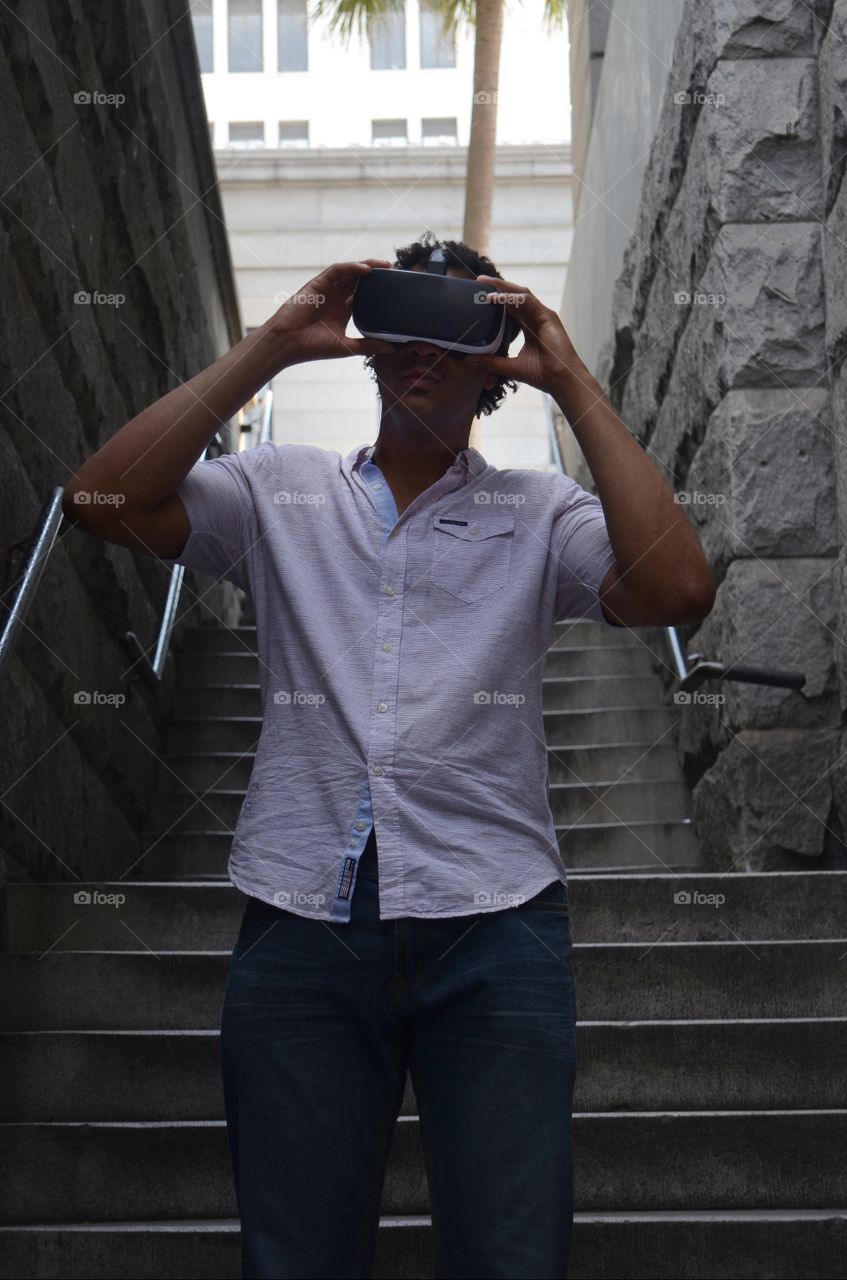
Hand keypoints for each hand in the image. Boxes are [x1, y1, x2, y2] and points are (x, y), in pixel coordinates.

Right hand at [268, 260, 396, 364]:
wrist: (288, 343)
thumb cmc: (313, 347)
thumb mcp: (346, 347)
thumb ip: (367, 345)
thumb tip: (391, 348)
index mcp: (343, 311)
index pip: (365, 295)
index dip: (379, 290)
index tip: (396, 289)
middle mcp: (337, 298)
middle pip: (360, 280)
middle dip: (378, 274)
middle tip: (395, 272)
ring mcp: (328, 289)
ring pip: (351, 272)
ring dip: (368, 266)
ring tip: (385, 266)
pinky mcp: (318, 283)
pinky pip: (337, 270)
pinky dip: (352, 267)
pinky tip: (366, 270)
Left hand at [465, 275, 585, 393]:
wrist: (561, 381)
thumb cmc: (542, 375)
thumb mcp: (509, 367)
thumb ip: (490, 361)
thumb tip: (468, 360)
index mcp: (529, 327)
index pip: (510, 308)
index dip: (495, 300)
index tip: (478, 297)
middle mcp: (536, 318)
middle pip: (514, 296)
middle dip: (497, 287)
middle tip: (478, 281)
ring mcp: (543, 315)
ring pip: (520, 294)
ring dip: (502, 287)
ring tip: (485, 282)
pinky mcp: (548, 316)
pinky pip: (527, 301)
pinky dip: (512, 297)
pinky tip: (497, 297)